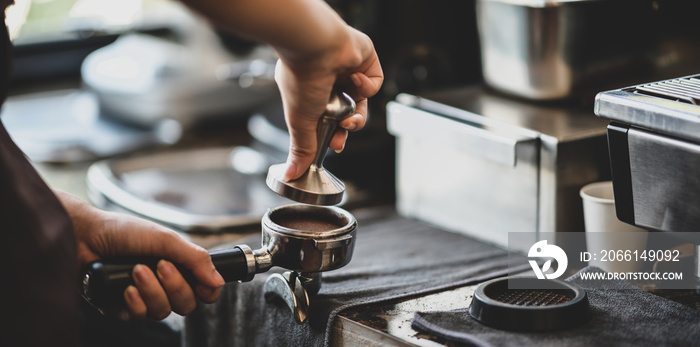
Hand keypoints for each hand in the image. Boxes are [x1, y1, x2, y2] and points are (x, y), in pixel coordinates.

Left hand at [55, 191, 224, 320]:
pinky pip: (139, 317)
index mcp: (177, 266)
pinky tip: (126, 288)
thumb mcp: (166, 239)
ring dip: (153, 291)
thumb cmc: (123, 232)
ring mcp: (143, 297)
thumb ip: (194, 259)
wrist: (84, 236)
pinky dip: (136, 302)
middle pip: (186, 304)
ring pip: (163, 312)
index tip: (205, 285)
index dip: (207, 291)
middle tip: (161, 265)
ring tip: (137, 271)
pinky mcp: (121, 308)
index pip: (202, 289)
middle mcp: (162, 284)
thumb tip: (218, 280)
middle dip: (176, 286)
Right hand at [274, 26, 382, 179]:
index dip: (333, 134)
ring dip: (358, 113)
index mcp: (309, 91)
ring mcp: (347, 69)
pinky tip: (354, 79)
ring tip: (350, 116)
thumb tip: (291, 174)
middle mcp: (328, 79)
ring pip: (362, 101)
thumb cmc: (302, 78)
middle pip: (346, 113)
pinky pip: (374, 82)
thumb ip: (301, 149)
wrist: (316, 45)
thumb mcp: (300, 122)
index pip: (325, 119)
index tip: (335, 146)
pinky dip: (367, 86)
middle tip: (343, 135)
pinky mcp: (365, 59)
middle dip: (347, 128)